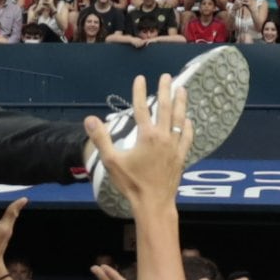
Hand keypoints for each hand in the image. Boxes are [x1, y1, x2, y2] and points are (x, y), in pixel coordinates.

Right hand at [78, 70, 192, 213]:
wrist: (153, 203)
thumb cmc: (131, 183)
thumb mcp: (111, 161)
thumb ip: (101, 139)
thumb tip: (90, 119)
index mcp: (146, 136)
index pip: (142, 108)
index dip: (140, 92)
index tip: (141, 78)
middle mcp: (162, 137)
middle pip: (165, 108)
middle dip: (166, 90)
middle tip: (167, 76)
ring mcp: (174, 147)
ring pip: (179, 119)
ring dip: (181, 103)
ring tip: (183, 90)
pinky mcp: (181, 157)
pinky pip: (187, 137)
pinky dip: (188, 127)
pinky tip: (188, 120)